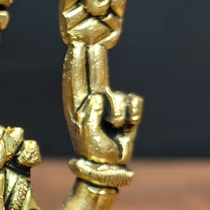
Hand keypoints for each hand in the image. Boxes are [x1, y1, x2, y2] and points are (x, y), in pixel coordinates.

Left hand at [64, 42, 141, 164]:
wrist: (112, 167)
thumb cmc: (95, 152)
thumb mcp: (88, 135)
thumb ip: (90, 115)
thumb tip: (96, 97)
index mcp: (78, 108)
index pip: (76, 82)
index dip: (76, 64)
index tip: (75, 47)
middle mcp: (93, 104)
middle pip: (95, 77)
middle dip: (95, 61)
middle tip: (93, 43)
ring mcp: (110, 108)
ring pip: (119, 95)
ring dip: (121, 112)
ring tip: (117, 127)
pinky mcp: (126, 112)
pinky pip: (134, 102)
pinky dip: (134, 115)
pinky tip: (127, 127)